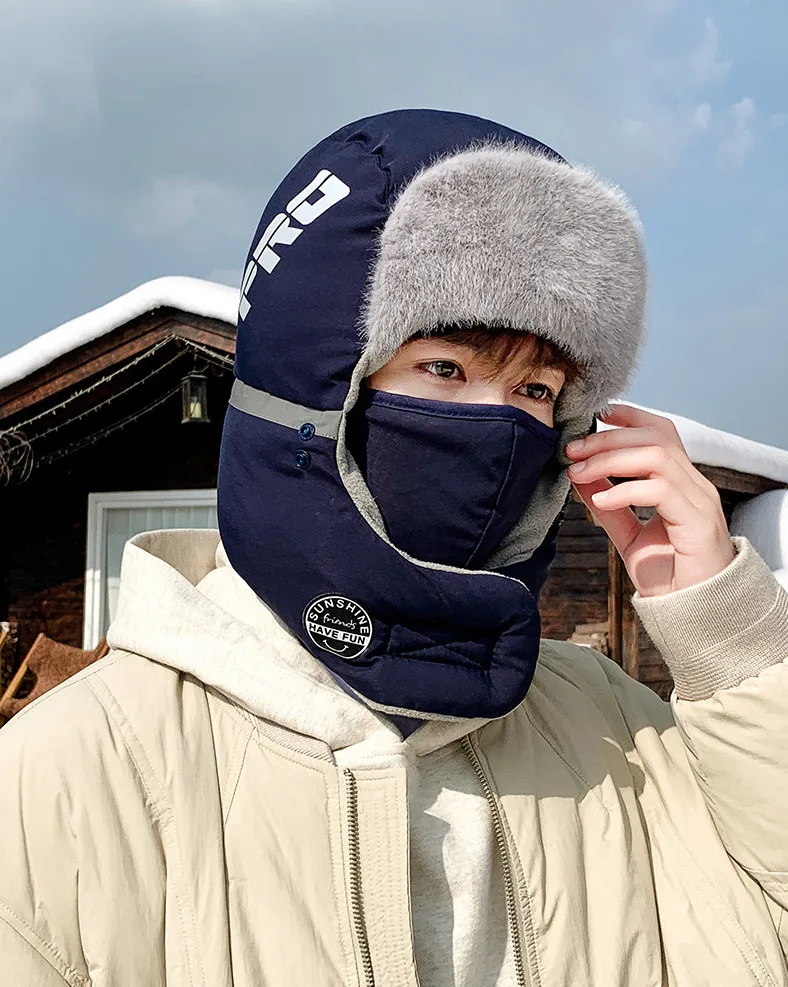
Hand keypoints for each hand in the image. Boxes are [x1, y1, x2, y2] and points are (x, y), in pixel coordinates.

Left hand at [565, 404, 735, 597]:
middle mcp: (694, 484)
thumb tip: (579, 475)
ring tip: (578, 472)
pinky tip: (600, 502)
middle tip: (571, 450)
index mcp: (680, 482)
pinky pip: (661, 490)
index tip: (590, 417)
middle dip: (607, 438)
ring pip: (658, 455)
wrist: (695, 614)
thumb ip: (609, 505)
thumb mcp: (629, 535)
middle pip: (655, 436)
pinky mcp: (699, 522)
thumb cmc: (668, 576)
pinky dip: (626, 490)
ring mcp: (699, 500)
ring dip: (611, 458)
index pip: (659, 431)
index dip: (627, 417)